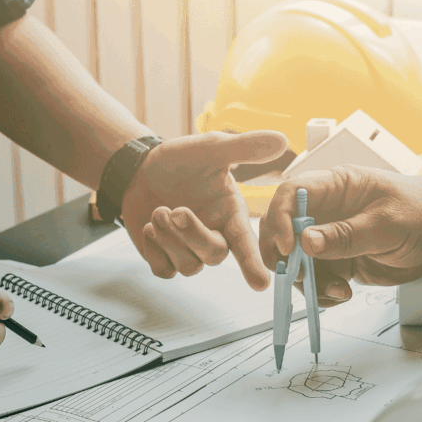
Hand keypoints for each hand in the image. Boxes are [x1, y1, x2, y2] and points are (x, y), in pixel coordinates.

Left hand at [123, 130, 288, 290]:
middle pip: (214, 255)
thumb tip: (281, 138)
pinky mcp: (166, 258)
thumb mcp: (212, 148)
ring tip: (157, 212)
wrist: (140, 170)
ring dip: (170, 241)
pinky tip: (149, 228)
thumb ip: (244, 148)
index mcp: (231, 212)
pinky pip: (165, 271)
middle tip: (175, 210)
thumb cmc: (180, 159)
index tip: (260, 283)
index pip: (246, 242)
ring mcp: (190, 249)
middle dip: (193, 235)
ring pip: (189, 267)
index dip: (253, 262)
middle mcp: (215, 234)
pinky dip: (154, 252)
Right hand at [258, 166, 421, 306]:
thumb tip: (307, 242)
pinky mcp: (335, 260)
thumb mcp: (386, 223)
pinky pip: (315, 279)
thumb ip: (347, 235)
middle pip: (283, 229)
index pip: (291, 193)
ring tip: (337, 290)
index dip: (281, 218)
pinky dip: (321, 292)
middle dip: (283, 257)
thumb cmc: (420, 212)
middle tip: (298, 276)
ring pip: (296, 260)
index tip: (290, 247)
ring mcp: (328, 237)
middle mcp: (324, 210)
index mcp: (334, 186)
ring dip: (307, 281)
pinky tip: (342, 293)